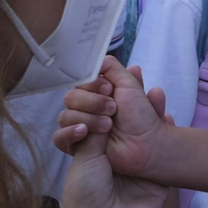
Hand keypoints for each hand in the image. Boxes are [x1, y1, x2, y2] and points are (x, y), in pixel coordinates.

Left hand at [48, 66, 170, 207]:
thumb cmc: (85, 195)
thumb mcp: (84, 155)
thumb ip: (96, 127)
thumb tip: (106, 99)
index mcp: (94, 148)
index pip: (101, 114)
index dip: (103, 97)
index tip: (106, 84)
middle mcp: (116, 153)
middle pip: (126, 119)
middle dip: (130, 96)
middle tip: (134, 77)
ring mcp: (139, 163)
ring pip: (147, 130)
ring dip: (151, 109)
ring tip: (153, 91)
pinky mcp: (157, 175)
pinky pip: (164, 148)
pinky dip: (166, 130)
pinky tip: (167, 115)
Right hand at [52, 58, 170, 179]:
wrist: (148, 145)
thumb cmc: (142, 116)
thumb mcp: (130, 84)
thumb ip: (112, 67)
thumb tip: (95, 61)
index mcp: (97, 93)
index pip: (80, 82)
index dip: (92, 84)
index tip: (109, 88)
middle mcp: (87, 109)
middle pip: (70, 98)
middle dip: (92, 102)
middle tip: (113, 109)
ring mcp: (81, 127)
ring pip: (65, 116)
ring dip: (88, 118)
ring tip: (108, 126)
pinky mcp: (77, 147)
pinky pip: (59, 138)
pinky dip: (70, 133)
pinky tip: (84, 132)